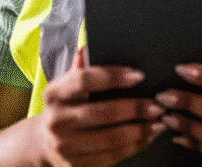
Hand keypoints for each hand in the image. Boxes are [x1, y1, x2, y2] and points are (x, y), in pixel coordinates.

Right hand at [37, 47, 165, 166]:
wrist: (43, 144)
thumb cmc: (65, 108)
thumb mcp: (66, 87)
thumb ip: (79, 69)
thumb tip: (87, 48)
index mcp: (54, 94)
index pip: (85, 80)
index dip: (113, 77)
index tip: (138, 75)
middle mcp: (56, 120)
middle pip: (102, 112)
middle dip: (135, 108)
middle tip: (157, 104)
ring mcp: (64, 146)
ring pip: (110, 139)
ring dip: (140, 130)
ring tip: (158, 122)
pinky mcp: (75, 166)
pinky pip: (112, 156)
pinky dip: (134, 146)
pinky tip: (147, 137)